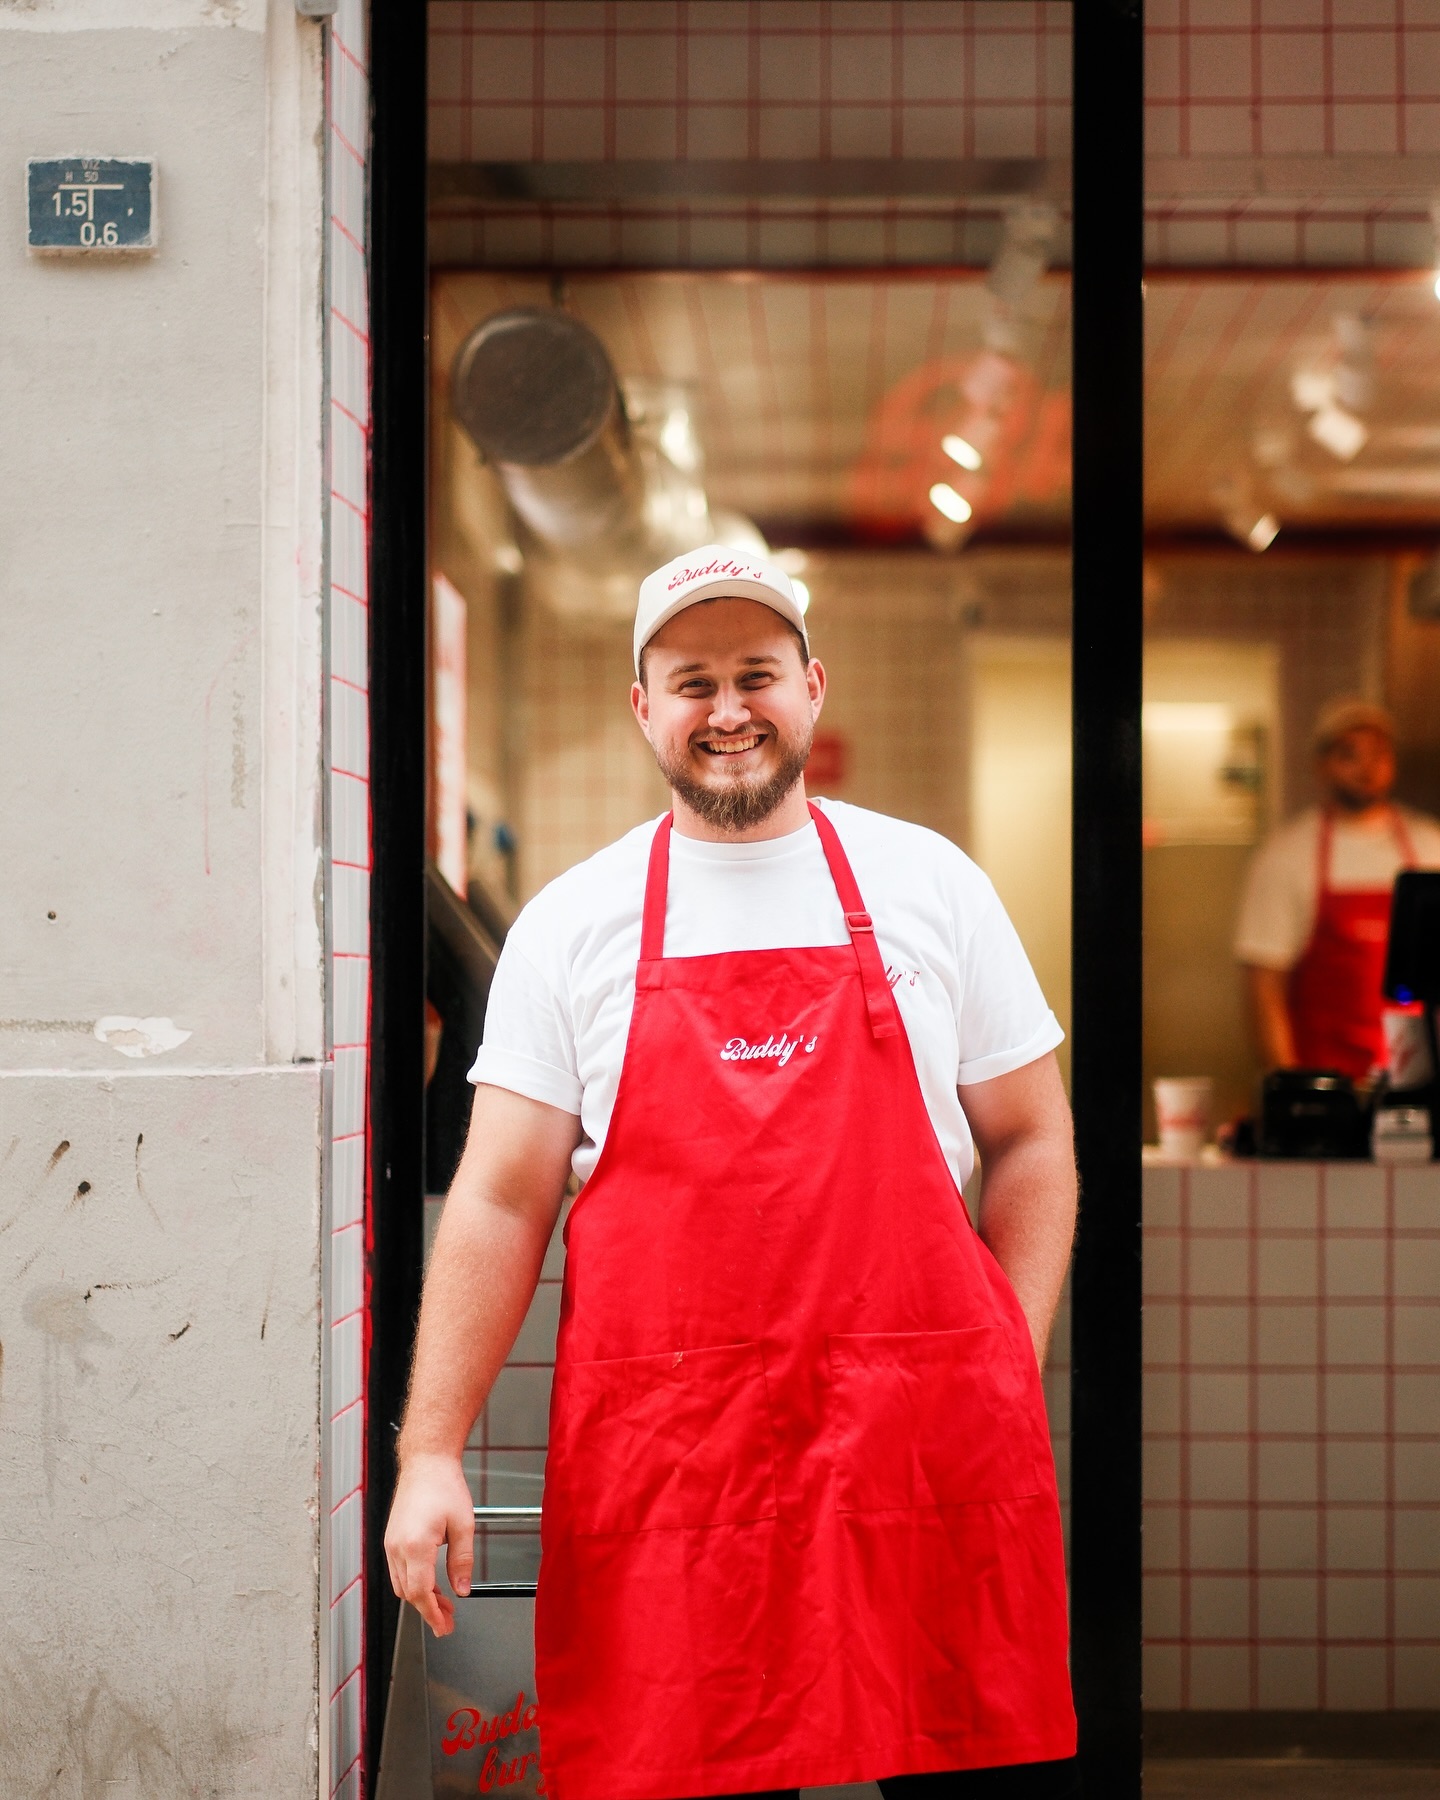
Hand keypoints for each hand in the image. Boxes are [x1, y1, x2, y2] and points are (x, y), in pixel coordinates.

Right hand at [384, 1452, 473, 1636]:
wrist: (426, 1463)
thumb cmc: (444, 1486)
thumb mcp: (464, 1525)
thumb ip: (462, 1561)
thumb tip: (462, 1589)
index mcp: (416, 1546)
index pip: (420, 1593)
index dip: (432, 1614)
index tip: (443, 1626)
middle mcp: (398, 1547)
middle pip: (409, 1593)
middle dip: (428, 1609)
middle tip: (448, 1620)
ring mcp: (391, 1543)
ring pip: (401, 1584)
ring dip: (420, 1597)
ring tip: (443, 1603)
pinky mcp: (391, 1538)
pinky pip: (398, 1570)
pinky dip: (413, 1582)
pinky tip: (431, 1583)